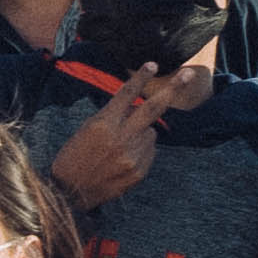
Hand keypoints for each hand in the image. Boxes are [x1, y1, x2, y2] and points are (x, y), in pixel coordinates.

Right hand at [48, 55, 209, 210]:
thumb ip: (111, 118)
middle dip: (173, 88)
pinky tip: (123, 160)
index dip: (140, 78)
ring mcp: (133, 155)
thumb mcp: (86, 131)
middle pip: (153, 108)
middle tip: (187, 74)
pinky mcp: (139, 170)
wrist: (70, 193)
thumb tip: (136, 108)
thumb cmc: (73, 158)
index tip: (152, 64)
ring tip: (120, 147)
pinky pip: (150, 151)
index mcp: (102, 124)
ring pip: (151, 132)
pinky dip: (141, 150)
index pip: (126, 94)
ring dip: (142, 133)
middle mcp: (120, 137)